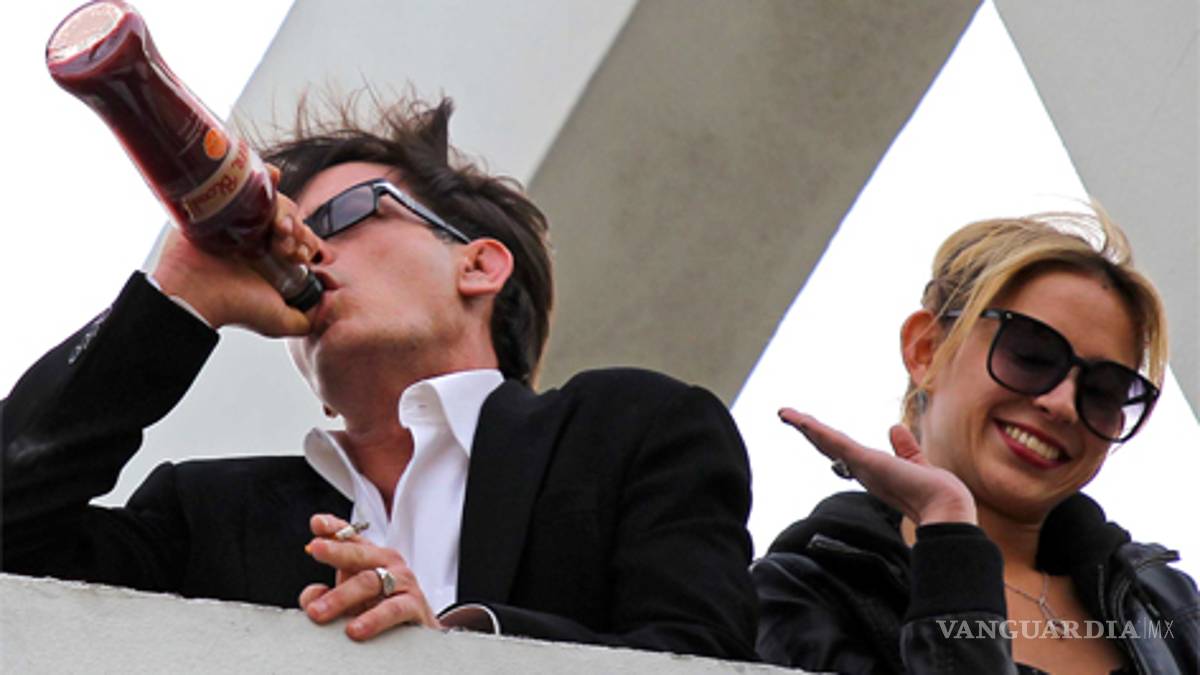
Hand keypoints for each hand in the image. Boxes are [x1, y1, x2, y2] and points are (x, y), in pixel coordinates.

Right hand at [152, 164, 323, 335]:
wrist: (194, 295)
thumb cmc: (232, 307)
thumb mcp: (279, 321)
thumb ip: (305, 320)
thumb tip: (321, 313)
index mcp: (271, 258)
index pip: (300, 239)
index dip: (306, 242)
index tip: (300, 255)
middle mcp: (256, 237)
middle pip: (290, 218)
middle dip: (297, 228)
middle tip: (285, 243)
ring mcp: (239, 220)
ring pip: (275, 202)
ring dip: (285, 210)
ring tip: (277, 228)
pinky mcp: (222, 204)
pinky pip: (248, 183)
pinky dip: (267, 178)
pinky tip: (273, 182)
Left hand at [300, 514, 442, 640]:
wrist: (414, 630)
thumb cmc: (376, 608)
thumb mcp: (346, 599)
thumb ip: (322, 596)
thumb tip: (311, 597)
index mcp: (369, 556)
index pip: (351, 536)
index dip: (334, 527)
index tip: (317, 523)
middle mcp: (387, 562)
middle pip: (359, 553)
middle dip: (336, 550)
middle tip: (316, 549)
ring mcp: (402, 581)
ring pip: (370, 582)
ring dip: (342, 597)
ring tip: (318, 612)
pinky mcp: (413, 605)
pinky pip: (392, 609)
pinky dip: (373, 619)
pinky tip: (354, 630)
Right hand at [779, 409, 976, 524]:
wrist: (944, 508)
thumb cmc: (936, 493)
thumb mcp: (917, 462)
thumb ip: (905, 448)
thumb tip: (894, 428)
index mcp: (873, 471)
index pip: (843, 451)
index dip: (825, 440)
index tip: (810, 429)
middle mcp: (863, 470)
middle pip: (829, 447)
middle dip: (808, 432)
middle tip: (787, 416)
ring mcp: (861, 467)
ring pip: (827, 443)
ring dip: (805, 427)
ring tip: (785, 413)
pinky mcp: (864, 461)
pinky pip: (835, 442)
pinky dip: (816, 430)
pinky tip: (801, 420)